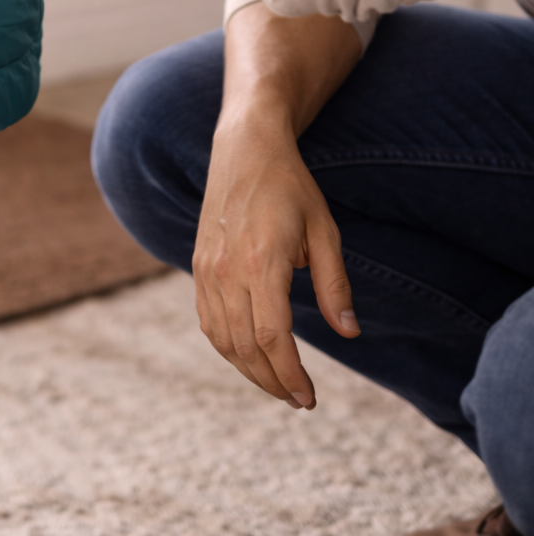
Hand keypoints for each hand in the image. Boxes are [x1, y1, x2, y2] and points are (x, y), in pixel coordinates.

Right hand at [193, 105, 359, 408]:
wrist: (245, 146)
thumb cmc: (290, 186)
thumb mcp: (324, 230)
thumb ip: (335, 284)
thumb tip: (349, 333)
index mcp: (262, 262)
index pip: (273, 337)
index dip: (291, 374)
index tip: (310, 397)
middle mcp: (227, 269)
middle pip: (246, 347)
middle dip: (273, 381)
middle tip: (299, 400)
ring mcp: (207, 268)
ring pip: (223, 339)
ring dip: (249, 370)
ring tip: (277, 384)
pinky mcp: (198, 264)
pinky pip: (208, 320)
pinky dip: (227, 347)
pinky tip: (248, 354)